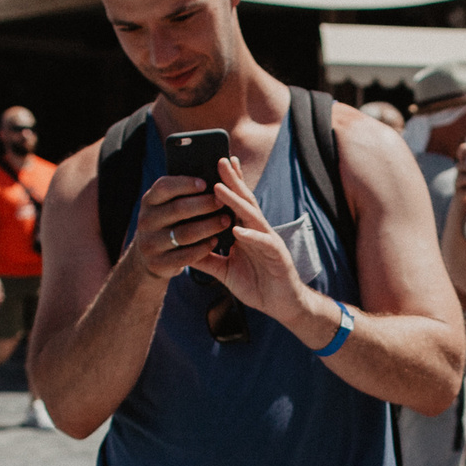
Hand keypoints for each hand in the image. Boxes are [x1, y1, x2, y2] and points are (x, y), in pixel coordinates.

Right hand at [131, 172, 231, 277]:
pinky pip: (185, 256)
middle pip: (177, 209)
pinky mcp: (158, 264)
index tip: (206, 182)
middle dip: (204, 204)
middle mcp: (146, 221)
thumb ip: (182, 193)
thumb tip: (212, 173)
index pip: (164, 187)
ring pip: (184, 234)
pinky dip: (203, 248)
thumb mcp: (166, 206)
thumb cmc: (168, 224)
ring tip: (226, 220)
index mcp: (149, 201)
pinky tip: (216, 241)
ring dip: (208, 226)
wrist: (149, 258)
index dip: (185, 183)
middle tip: (223, 201)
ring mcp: (150, 244)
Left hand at [188, 157, 324, 333]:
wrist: (282, 305)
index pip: (236, 203)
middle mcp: (258, 231)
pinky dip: (251, 236)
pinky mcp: (277, 256)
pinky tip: (238, 230)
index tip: (215, 164)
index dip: (228, 183)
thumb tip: (184, 250)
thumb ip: (207, 259)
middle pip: (245, 201)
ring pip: (252, 216)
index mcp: (247, 231)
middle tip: (220, 159)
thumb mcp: (225, 271)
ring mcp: (269, 241)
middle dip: (233, 180)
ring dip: (236, 202)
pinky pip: (263, 243)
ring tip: (220, 188)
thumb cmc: (257, 285)